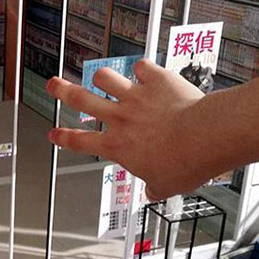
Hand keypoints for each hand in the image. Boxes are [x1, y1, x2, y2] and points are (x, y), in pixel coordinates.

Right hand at [46, 59, 206, 199]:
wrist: (204, 137)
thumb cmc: (185, 163)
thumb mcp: (164, 185)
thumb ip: (154, 186)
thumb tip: (153, 191)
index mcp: (117, 146)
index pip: (80, 142)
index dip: (63, 138)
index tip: (54, 133)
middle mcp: (120, 118)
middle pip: (81, 100)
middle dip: (63, 91)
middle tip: (54, 84)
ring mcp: (136, 97)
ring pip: (106, 78)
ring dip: (102, 76)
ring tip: (100, 76)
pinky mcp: (156, 80)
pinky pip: (141, 66)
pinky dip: (141, 68)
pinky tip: (144, 70)